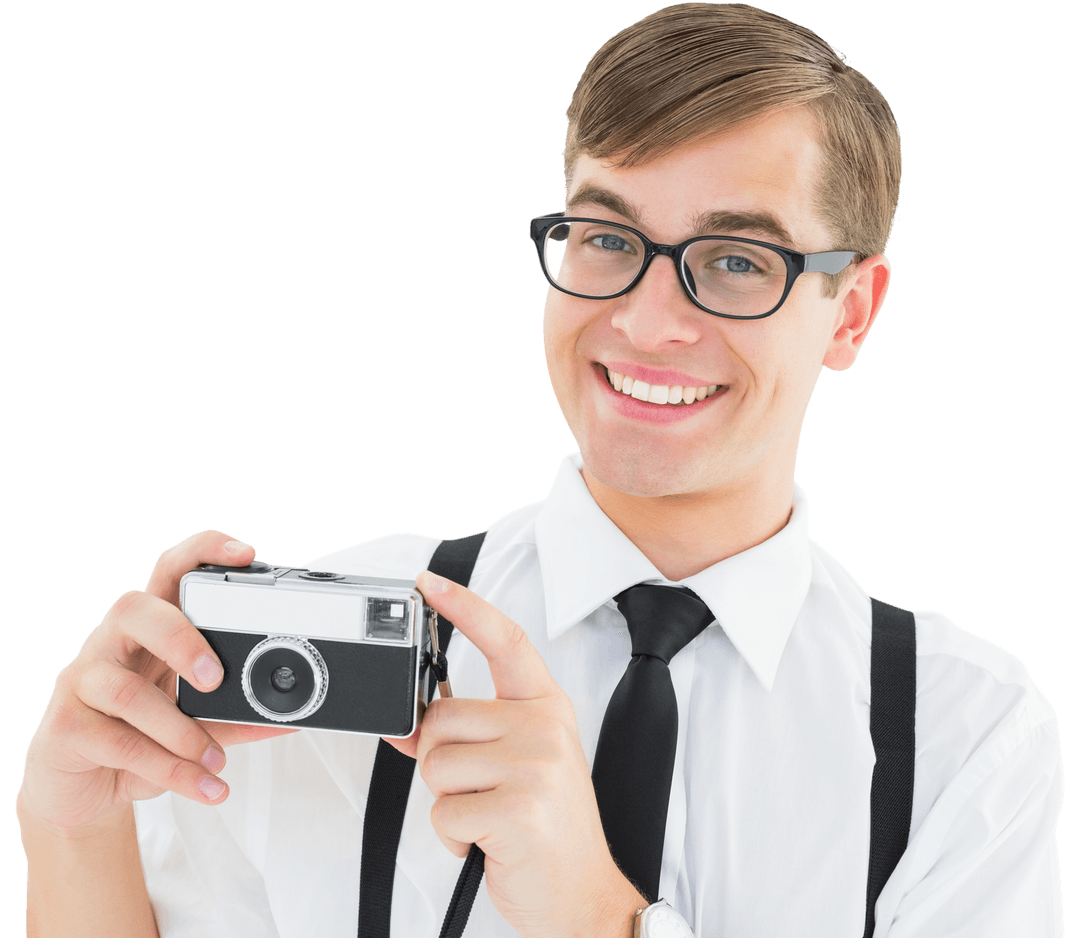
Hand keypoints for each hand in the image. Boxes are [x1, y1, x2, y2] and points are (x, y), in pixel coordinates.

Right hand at [17, 530, 299, 836]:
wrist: (82, 791)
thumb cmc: (138, 738)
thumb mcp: (193, 723)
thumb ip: (236, 717)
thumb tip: (288, 720)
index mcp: (149, 628)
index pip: (169, 570)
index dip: (204, 552)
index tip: (247, 553)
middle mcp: (111, 643)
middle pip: (134, 609)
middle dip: (181, 639)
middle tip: (217, 679)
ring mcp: (81, 680)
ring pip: (128, 691)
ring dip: (183, 732)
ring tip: (216, 759)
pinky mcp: (63, 726)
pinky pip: (120, 743)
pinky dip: (170, 769)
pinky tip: (203, 785)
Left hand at [382, 570, 645, 937]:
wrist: (581, 894)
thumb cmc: (547, 830)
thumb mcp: (519, 767)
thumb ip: (472, 736)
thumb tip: (407, 725)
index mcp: (546, 708)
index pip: (504, 641)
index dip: (465, 606)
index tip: (430, 583)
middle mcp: (544, 727)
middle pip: (441, 719)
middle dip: (438, 762)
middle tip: (475, 791)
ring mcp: (534, 765)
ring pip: (434, 764)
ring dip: (446, 802)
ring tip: (486, 816)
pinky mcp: (516, 807)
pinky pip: (443, 811)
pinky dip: (452, 836)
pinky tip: (486, 841)